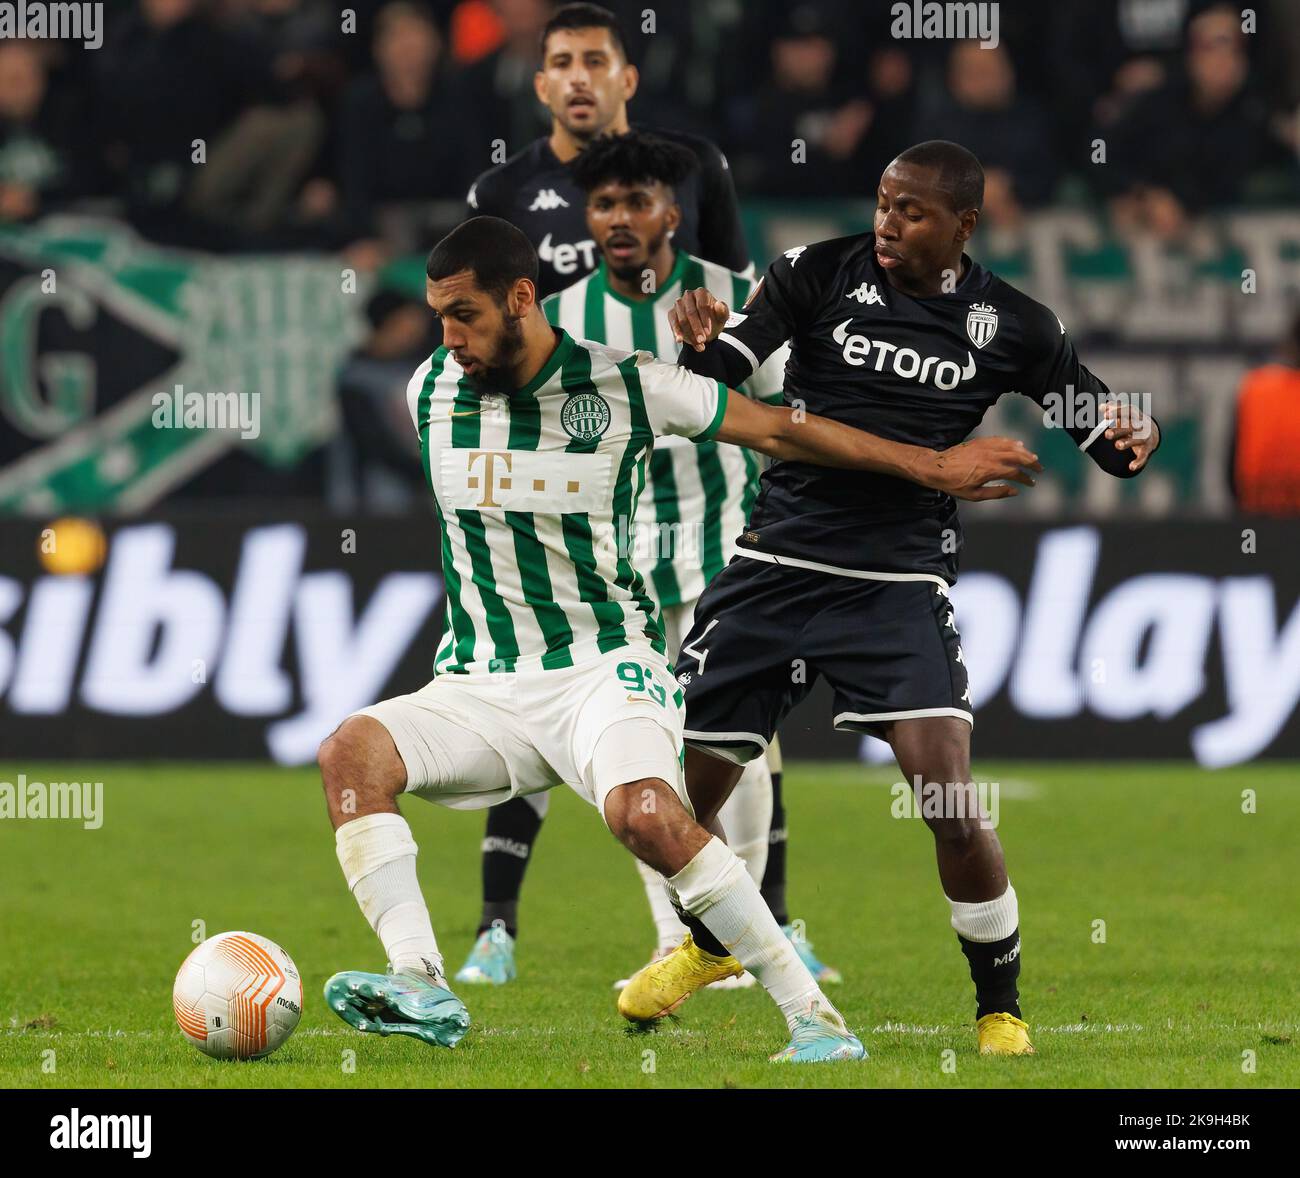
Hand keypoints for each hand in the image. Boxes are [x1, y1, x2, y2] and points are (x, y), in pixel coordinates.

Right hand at [668, 287, 729, 351]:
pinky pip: (673, 323)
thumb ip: (723, 311)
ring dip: (689, 334)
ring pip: (682, 320)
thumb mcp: (722, 317)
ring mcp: (679, 304)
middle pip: (691, 313)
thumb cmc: (714, 319)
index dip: (705, 319)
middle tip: (702, 340)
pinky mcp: (672, 313)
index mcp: (701, 292)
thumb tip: (718, 304)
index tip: (708, 332)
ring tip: (698, 345)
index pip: (702, 305)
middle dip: (697, 328)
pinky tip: (679, 340)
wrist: (705, 327)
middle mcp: (688, 295)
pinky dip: (676, 332)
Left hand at [914, 437, 1042, 500]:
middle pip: (1018, 456)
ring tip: (1032, 457)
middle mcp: (991, 456)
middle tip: (1039, 469)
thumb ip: (997, 493)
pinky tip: (1017, 444)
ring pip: (1011, 446)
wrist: (936, 468)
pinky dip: (1011, 442)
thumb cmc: (954, 484)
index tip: (1032, 483)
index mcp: (991, 470)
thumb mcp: (975, 495)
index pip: (1016, 473)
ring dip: (1024, 451)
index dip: (1026, 478)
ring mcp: (985, 447)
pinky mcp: (980, 442)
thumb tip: (1015, 491)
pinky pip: (1000, 439)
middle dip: (1031, 463)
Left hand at [1102, 401, 1159, 472]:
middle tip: (1106, 434)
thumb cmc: (1131, 422)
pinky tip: (1131, 467)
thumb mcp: (1124, 415)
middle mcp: (1140, 426)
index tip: (1105, 415)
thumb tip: (1101, 406)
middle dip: (1119, 430)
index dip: (1117, 412)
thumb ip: (1113, 410)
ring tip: (1117, 445)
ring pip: (1136, 440)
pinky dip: (1138, 462)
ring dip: (1127, 443)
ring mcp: (1144, 438)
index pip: (1127, 411)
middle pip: (1130, 427)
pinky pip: (1143, 456)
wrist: (1151, 432)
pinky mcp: (1146, 449)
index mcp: (1134, 415)